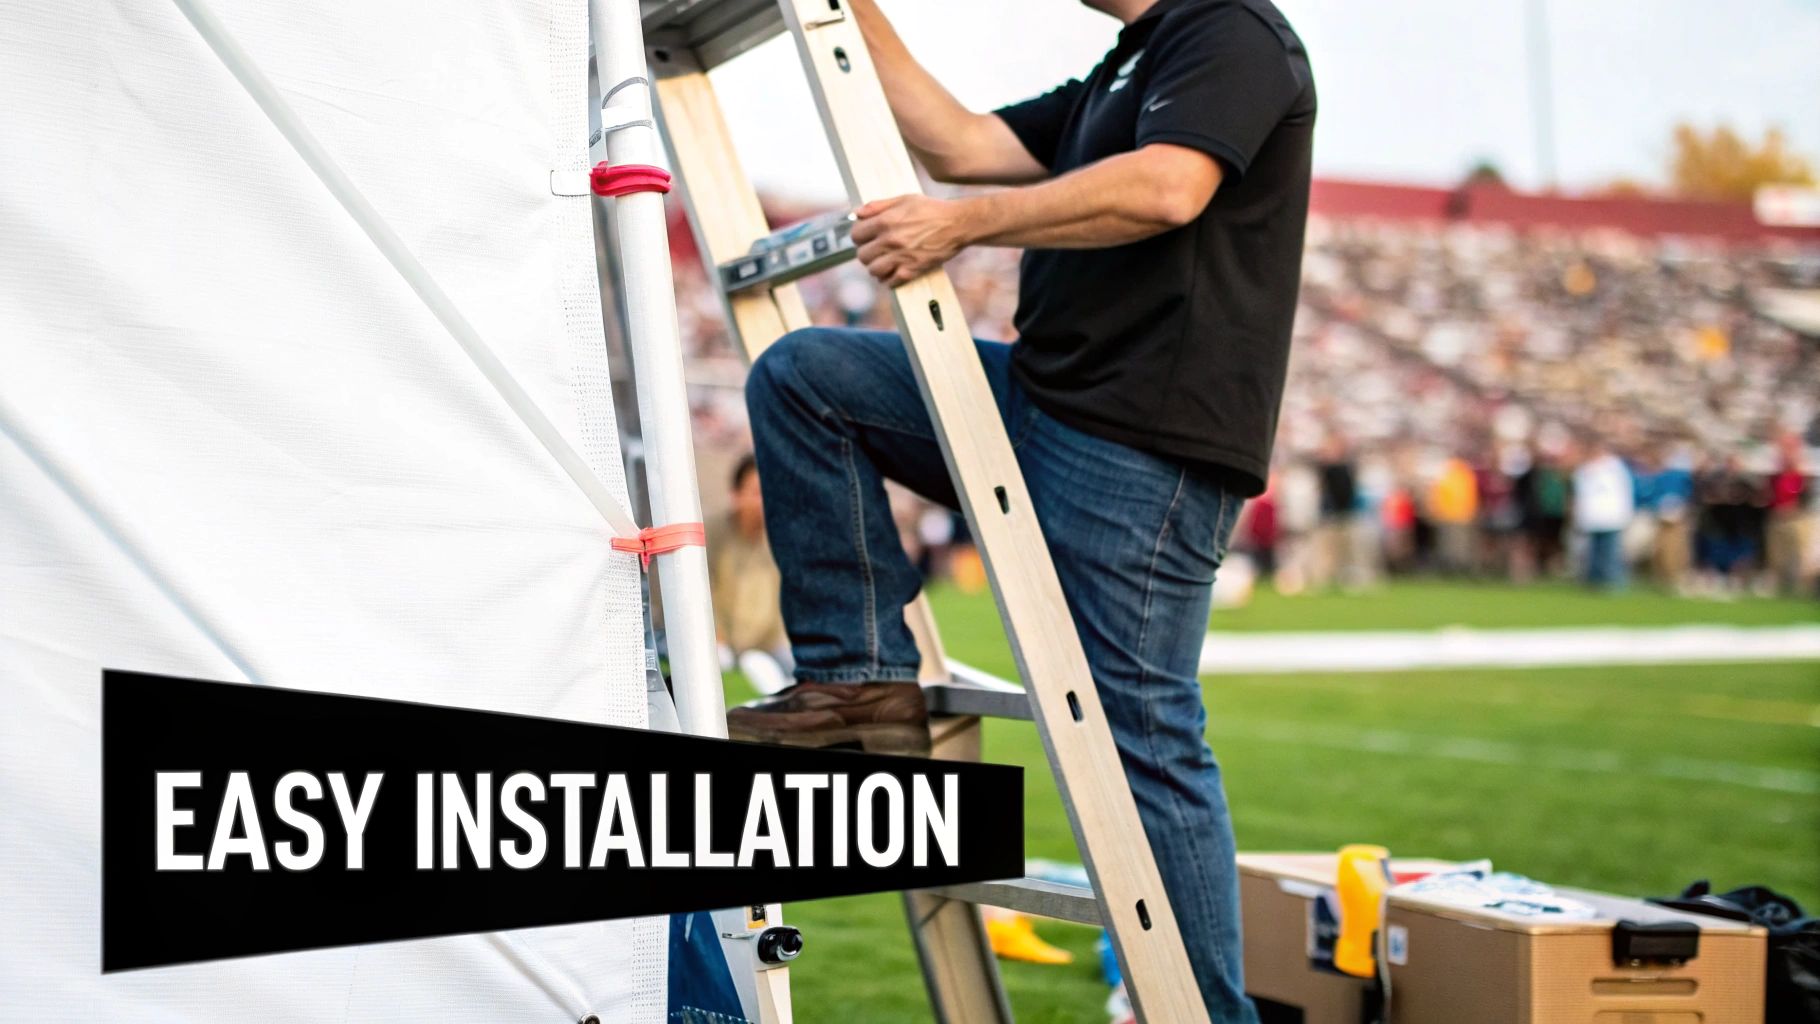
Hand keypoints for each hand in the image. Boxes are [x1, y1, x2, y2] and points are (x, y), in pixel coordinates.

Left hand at [850, 194, 974, 286]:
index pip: (856, 235)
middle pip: (862, 256)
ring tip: (885, 262)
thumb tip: (856, 214)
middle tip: (876, 250)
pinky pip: (890, 282)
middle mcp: (890, 240)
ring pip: (873, 271)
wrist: (957, 224)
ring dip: (877, 267)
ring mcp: (900, 257)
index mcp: (885, 221)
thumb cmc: (931, 209)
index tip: (866, 238)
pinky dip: (889, 279)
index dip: (859, 236)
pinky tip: (895, 271)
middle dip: (867, 253)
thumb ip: (878, 205)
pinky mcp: (912, 270)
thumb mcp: (904, 199)